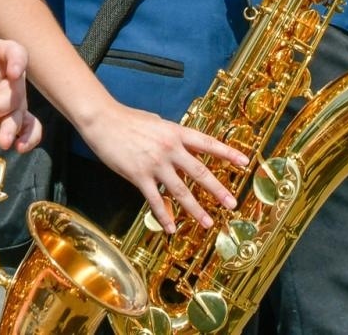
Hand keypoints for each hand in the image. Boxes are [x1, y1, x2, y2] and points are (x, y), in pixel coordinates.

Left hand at [0, 36, 42, 152]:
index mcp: (1, 54)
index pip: (15, 53)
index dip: (17, 63)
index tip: (14, 73)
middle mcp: (12, 77)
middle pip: (13, 91)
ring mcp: (15, 97)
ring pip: (19, 112)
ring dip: (10, 128)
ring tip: (2, 142)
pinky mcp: (14, 114)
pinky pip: (29, 126)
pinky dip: (28, 138)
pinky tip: (19, 148)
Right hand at [75, 103, 246, 232]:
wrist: (102, 120)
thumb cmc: (128, 119)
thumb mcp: (156, 123)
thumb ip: (171, 137)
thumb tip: (183, 150)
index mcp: (176, 132)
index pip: (207, 143)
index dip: (227, 153)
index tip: (245, 163)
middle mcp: (169, 148)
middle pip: (199, 171)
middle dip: (218, 189)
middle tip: (232, 203)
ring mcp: (155, 163)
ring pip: (180, 190)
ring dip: (195, 209)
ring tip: (208, 222)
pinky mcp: (138, 175)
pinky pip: (155, 199)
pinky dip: (164, 215)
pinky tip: (171, 227)